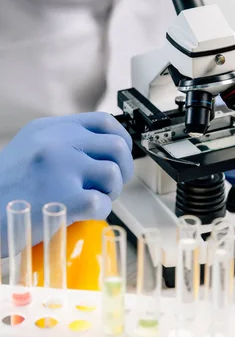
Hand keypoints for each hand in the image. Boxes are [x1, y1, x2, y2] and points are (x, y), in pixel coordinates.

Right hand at [0, 112, 133, 254]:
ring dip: (109, 192)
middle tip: (111, 184)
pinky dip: (99, 213)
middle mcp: (57, 143)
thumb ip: (63, 142)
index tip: (120, 155)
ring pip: (113, 174)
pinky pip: (102, 203)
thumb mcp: (30, 147)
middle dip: (122, 169)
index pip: (103, 122)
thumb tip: (102, 149)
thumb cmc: (5, 187)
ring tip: (92, 199)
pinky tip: (82, 214)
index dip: (120, 139)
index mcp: (50, 129)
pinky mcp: (64, 198)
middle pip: (116, 147)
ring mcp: (61, 169)